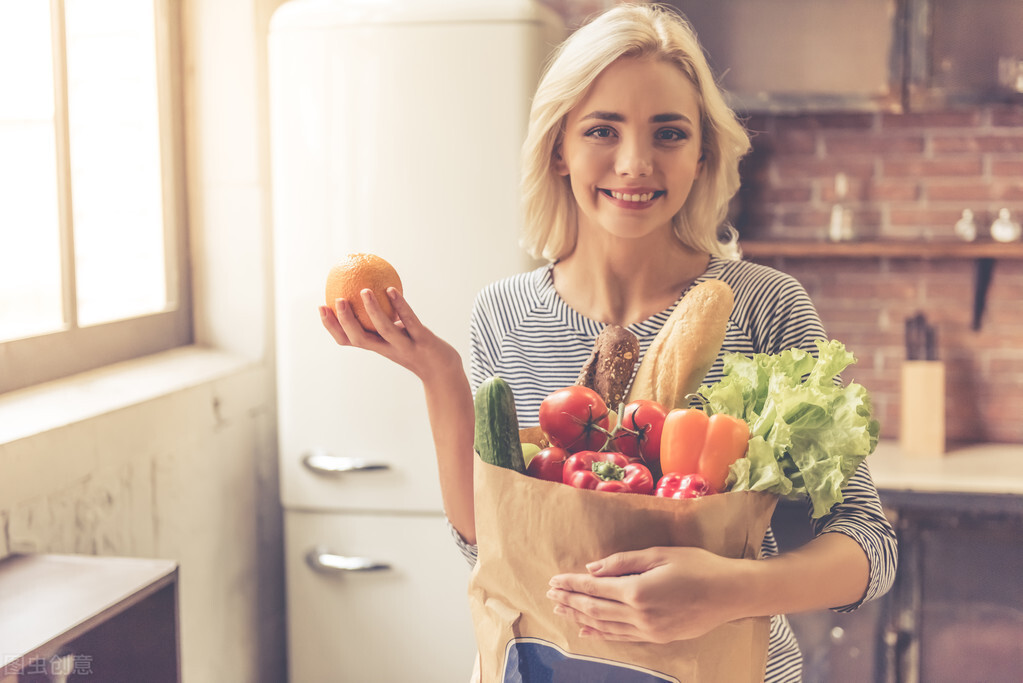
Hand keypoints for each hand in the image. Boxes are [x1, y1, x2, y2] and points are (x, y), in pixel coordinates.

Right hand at [319, 288, 460, 382]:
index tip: (321, 307)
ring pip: (385, 330)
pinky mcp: (424, 342)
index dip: (332, 326)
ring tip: (364, 291)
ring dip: (373, 311)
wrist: (443, 371)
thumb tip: (367, 290)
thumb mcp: (397, 334)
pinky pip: (410, 322)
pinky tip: (392, 290)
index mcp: (377, 347)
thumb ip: (383, 319)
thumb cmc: (417, 349)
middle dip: (345, 321)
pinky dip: (400, 306)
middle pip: (360, 338)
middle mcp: (387, 349)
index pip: (347, 340)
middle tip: (337, 300)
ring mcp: (406, 346)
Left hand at [546, 546, 749, 642]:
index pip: (594, 588)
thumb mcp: (659, 554)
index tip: (553, 581)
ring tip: (561, 611)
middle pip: (594, 608)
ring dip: (580, 617)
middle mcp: (639, 615)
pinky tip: (587, 629)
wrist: (731, 593)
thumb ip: (622, 562)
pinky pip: (622, 637)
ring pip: (604, 626)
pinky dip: (601, 633)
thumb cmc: (698, 566)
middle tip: (550, 595)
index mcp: (637, 590)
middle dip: (570, 601)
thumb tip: (592, 568)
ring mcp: (648, 630)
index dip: (571, 584)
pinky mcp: (657, 638)